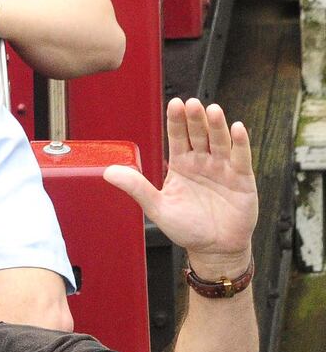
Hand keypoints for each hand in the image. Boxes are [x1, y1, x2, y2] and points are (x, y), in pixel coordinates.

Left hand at [103, 98, 257, 275]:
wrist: (213, 248)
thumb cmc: (187, 228)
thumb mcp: (157, 207)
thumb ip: (136, 187)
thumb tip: (108, 172)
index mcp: (181, 166)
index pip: (178, 138)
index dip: (176, 121)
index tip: (174, 104)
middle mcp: (202, 162)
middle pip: (199, 135)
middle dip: (195, 119)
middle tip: (191, 103)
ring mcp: (223, 168)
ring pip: (220, 141)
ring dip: (216, 125)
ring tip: (212, 110)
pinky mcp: (242, 178)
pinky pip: (241, 156)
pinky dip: (239, 142)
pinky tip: (236, 128)